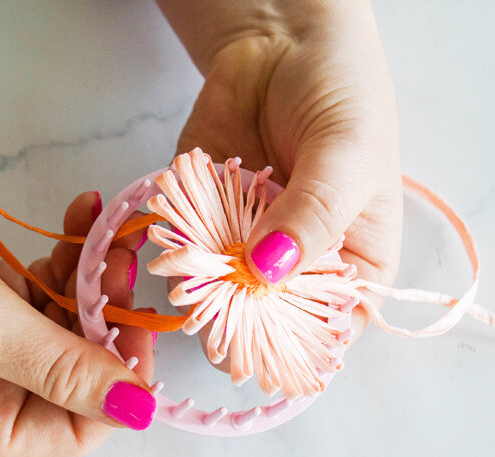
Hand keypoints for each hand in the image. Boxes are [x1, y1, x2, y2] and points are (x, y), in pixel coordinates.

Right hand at [0, 148, 153, 456]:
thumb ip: (59, 367)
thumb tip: (137, 410)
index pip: (74, 432)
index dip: (116, 386)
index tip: (138, 327)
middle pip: (81, 376)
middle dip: (108, 320)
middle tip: (119, 264)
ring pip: (75, 328)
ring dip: (96, 281)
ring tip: (103, 235)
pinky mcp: (1, 307)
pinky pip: (56, 294)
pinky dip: (72, 260)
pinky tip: (80, 218)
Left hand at [167, 1, 402, 336]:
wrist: (282, 45)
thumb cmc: (341, 97)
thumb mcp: (346, 155)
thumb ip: (312, 214)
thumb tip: (267, 271)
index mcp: (352, 264)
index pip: (326, 330)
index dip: (293, 343)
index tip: (258, 341)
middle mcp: (296, 265)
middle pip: (264, 318)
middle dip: (236, 317)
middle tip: (212, 309)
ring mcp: (245, 244)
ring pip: (217, 290)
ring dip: (199, 286)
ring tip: (189, 272)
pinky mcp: (203, 218)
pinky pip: (183, 246)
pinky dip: (174, 247)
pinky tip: (171, 238)